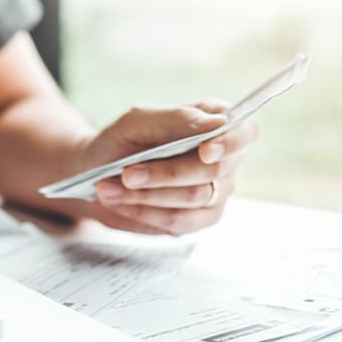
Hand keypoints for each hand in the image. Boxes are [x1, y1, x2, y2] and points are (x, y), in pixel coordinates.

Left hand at [80, 100, 257, 234]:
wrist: (96, 173)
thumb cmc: (122, 141)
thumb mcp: (138, 121)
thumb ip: (176, 119)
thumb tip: (217, 124)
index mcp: (215, 123)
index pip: (244, 131)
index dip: (230, 142)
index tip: (205, 151)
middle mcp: (224, 159)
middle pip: (214, 170)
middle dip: (166, 174)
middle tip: (126, 174)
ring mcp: (216, 192)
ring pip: (194, 198)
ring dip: (147, 195)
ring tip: (108, 188)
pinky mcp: (198, 220)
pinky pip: (180, 222)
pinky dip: (145, 213)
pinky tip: (119, 202)